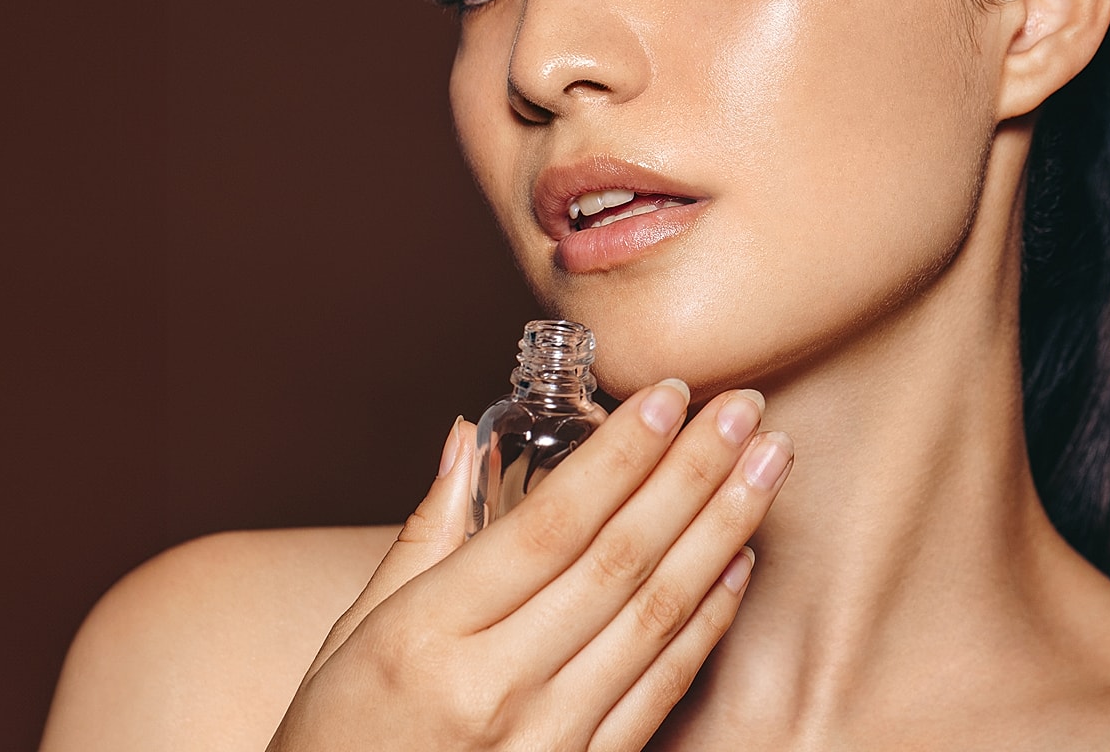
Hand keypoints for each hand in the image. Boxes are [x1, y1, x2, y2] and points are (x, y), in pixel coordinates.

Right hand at [267, 382, 789, 750]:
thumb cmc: (340, 743)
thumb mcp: (350, 636)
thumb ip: (424, 535)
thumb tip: (470, 437)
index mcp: (424, 638)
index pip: (547, 526)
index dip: (619, 456)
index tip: (668, 393)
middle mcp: (493, 689)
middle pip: (617, 561)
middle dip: (692, 474)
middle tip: (745, 407)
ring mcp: (546, 742)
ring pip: (655, 617)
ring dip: (722, 533)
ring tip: (769, 465)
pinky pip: (662, 690)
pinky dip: (710, 621)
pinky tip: (742, 562)